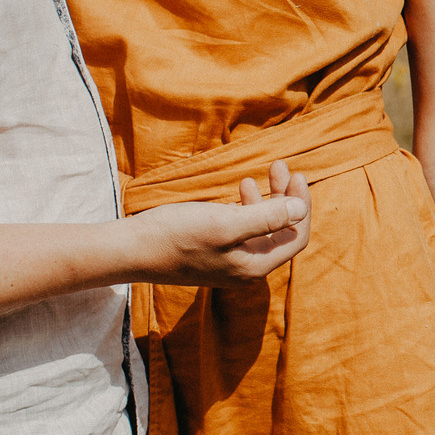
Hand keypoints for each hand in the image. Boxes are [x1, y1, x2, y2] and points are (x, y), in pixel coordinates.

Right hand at [129, 161, 310, 285]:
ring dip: (266, 199)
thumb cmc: (178, 235)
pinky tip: (240, 189)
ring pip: (261, 227)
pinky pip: (242, 229)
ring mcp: (229, 261)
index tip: (298, 175)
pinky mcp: (214, 251)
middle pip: (280, 231)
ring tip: (261, 173)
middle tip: (280, 166)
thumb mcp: (226, 223)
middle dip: (285, 198)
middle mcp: (246, 268)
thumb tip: (301, 208)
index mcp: (254, 266)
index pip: (296, 238)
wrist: (133, 249)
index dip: (301, 206)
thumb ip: (266, 218)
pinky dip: (247, 207)